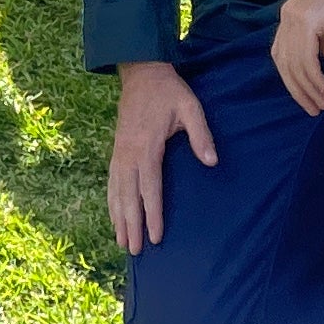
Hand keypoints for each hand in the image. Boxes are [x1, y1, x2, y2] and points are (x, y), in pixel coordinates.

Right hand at [106, 58, 215, 255]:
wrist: (141, 72)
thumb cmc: (169, 92)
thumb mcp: (190, 107)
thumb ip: (201, 135)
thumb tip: (212, 162)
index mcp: (147, 146)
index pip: (149, 187)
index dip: (152, 213)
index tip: (154, 237)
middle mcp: (129, 153)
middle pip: (128, 196)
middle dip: (131, 225)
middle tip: (134, 251)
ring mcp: (119, 152)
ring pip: (116, 192)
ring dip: (119, 218)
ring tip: (121, 242)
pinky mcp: (116, 150)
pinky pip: (112, 182)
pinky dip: (111, 202)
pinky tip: (114, 215)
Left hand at [271, 0, 323, 115]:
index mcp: (291, 16)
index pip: (284, 54)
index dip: (293, 77)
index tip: (308, 95)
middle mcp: (287, 18)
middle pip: (284, 63)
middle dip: (297, 89)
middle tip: (313, 109)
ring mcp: (294, 18)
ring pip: (294, 64)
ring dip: (308, 88)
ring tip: (323, 104)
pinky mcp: (307, 21)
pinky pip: (306, 59)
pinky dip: (313, 77)